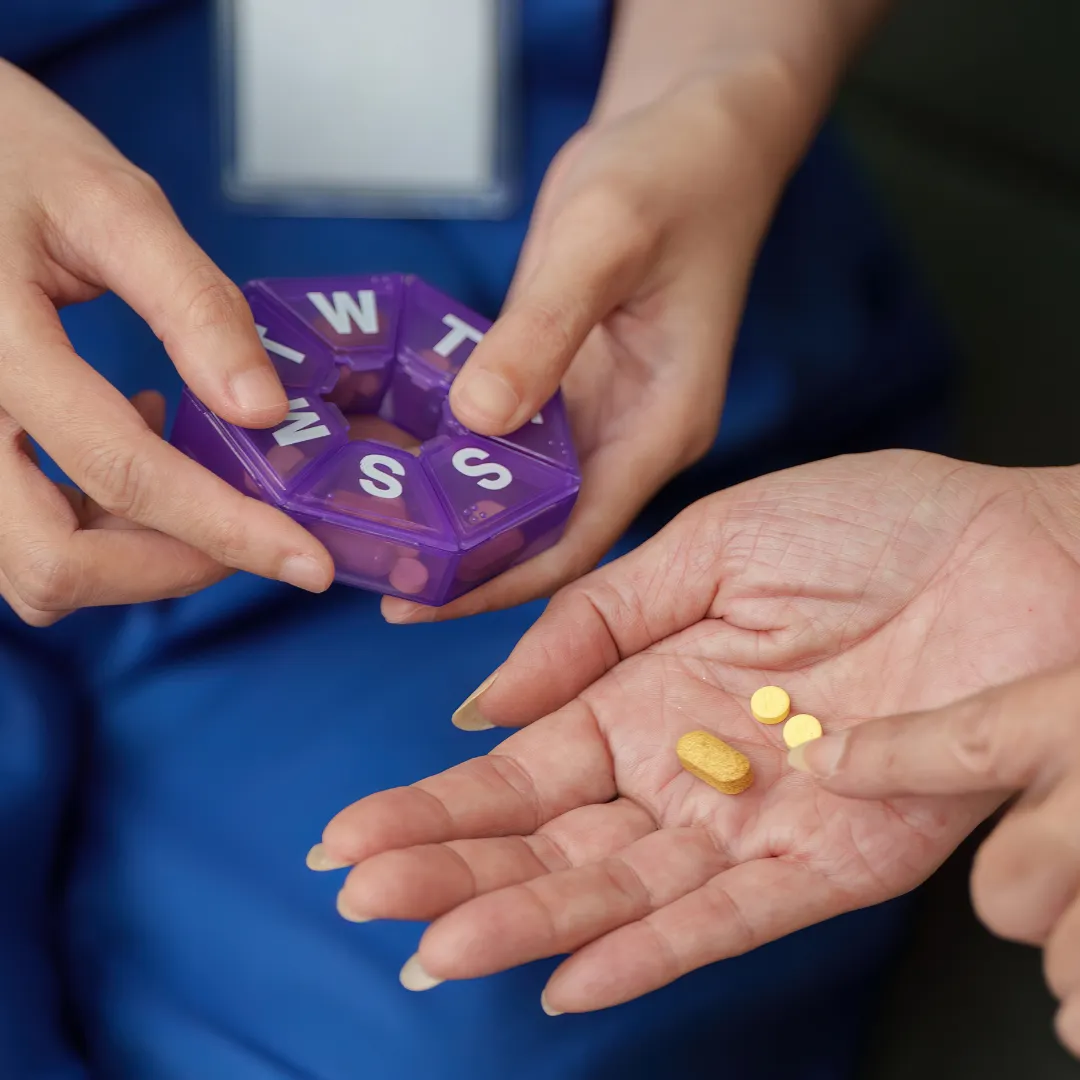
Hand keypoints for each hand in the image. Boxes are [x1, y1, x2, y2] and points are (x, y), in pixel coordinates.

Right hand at [0, 60, 332, 625]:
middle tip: (253, 533)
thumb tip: (265, 412)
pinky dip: (92, 529)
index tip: (307, 562)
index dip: (228, 530)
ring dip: (132, 558)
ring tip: (193, 479)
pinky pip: (18, 538)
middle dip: (171, 567)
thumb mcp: (112, 205)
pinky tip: (134, 452)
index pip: (122, 471)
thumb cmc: (15, 157)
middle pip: (55, 561)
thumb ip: (193, 305)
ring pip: (33, 567)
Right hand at [316, 451, 1079, 1012]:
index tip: (352, 835)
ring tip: (434, 945)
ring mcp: (756, 819)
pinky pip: (733, 917)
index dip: (438, 801)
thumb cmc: (869, 527)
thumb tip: (484, 701)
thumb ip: (597, 621)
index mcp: (648, 693)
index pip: (524, 766)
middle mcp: (686, 769)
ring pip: (624, 888)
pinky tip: (570, 977)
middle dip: (454, 867)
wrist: (1019, 549)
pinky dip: (655, 949)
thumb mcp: (709, 544)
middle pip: (555, 838)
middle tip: (362, 894)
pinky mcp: (838, 858)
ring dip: (529, 917)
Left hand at [380, 42, 829, 622]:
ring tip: (365, 529)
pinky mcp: (567, 383)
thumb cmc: (671, 175)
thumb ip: (543, 332)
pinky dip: (454, 453)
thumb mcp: (603, 240)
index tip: (417, 603)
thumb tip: (476, 423)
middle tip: (367, 571)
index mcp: (660, 425)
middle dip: (462, 561)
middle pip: (545, 530)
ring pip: (521, 491)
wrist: (696, 132)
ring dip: (451, 512)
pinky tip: (391, 455)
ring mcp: (599, 413)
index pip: (579, 538)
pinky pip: (507, 437)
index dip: (499, 582)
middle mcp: (631, 436)